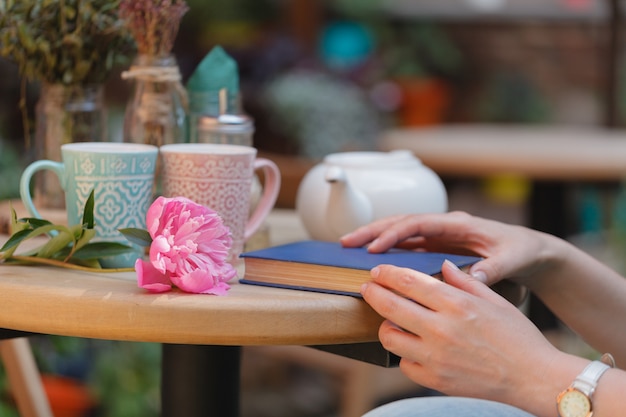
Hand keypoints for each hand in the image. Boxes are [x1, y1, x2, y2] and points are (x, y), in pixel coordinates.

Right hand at [341, 211, 562, 286]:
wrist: (529, 251)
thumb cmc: (521, 251)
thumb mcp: (512, 259)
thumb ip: (493, 268)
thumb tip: (472, 279)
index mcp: (457, 224)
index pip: (418, 224)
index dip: (394, 234)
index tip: (375, 249)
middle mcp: (443, 225)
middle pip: (400, 222)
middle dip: (372, 230)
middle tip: (346, 241)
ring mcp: (438, 235)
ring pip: (399, 231)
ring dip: (374, 237)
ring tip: (348, 246)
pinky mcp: (437, 246)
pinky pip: (406, 245)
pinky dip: (387, 249)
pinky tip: (371, 259)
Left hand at [361, 261, 565, 412]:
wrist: (534, 378)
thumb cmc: (519, 337)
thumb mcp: (495, 300)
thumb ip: (464, 281)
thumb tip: (442, 264)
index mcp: (457, 305)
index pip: (408, 281)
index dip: (387, 273)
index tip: (378, 270)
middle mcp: (442, 329)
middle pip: (389, 306)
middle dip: (372, 292)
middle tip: (367, 287)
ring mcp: (436, 357)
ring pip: (389, 336)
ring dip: (386, 325)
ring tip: (392, 320)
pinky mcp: (435, 380)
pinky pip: (403, 364)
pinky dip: (404, 354)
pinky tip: (413, 347)